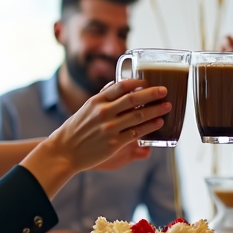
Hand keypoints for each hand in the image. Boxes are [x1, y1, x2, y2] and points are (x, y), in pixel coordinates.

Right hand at [22, 79, 168, 195]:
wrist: (65, 151)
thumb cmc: (77, 128)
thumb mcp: (87, 107)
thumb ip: (103, 96)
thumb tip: (118, 83)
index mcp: (96, 101)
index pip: (120, 86)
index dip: (137, 83)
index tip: (149, 81)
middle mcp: (103, 112)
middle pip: (133, 100)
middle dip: (152, 94)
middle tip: (165, 91)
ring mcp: (109, 128)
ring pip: (138, 117)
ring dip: (155, 110)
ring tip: (167, 106)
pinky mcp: (113, 143)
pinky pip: (136, 133)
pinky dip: (149, 127)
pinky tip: (158, 123)